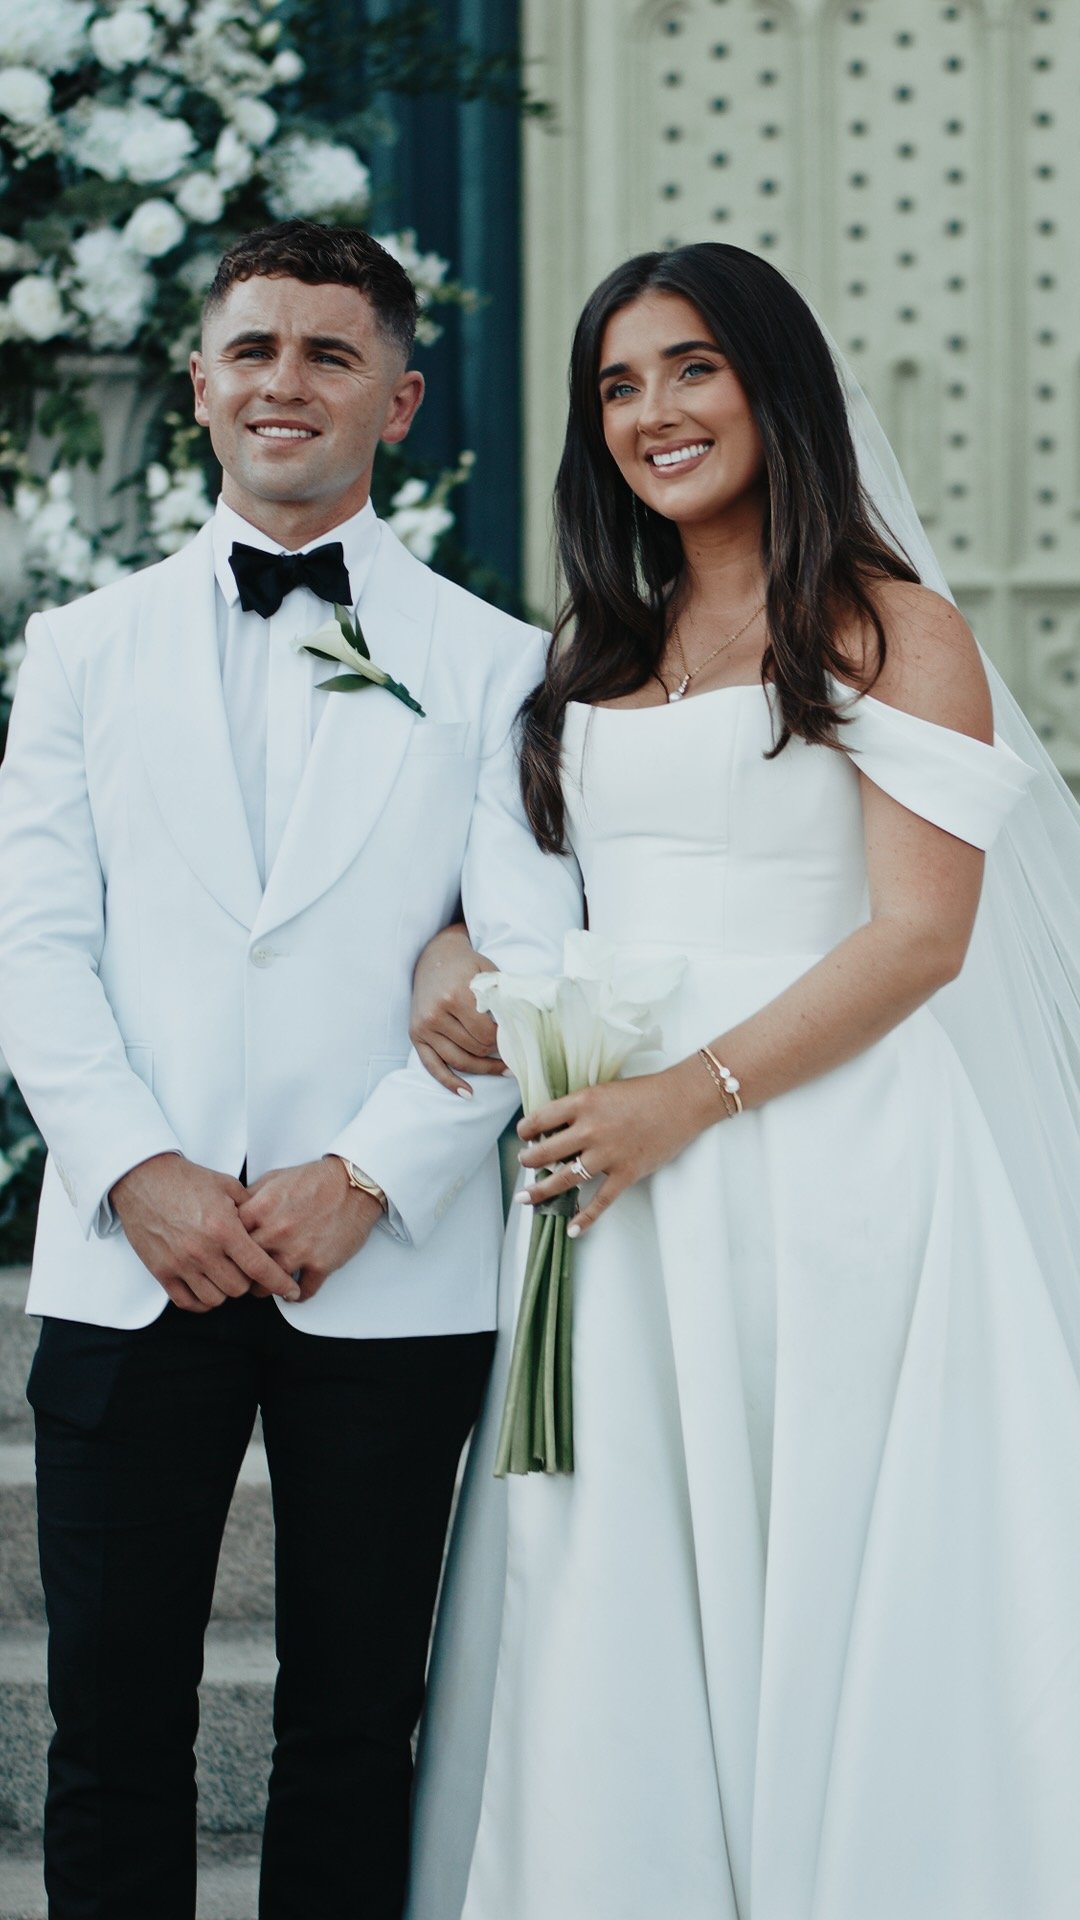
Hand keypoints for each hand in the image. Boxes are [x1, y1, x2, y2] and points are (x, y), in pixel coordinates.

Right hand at [110, 1153, 301, 1312]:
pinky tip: (206, 1288)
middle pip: (238, 1288)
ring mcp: (180, 1264)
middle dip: (248, 1282)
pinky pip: (186, 1302)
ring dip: (225, 1291)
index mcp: (224, 1229)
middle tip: (247, 1271)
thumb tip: (268, 1224)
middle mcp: (203, 1251)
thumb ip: (251, 1208)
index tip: (288, 1289)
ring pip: (215, 1299)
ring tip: (225, 1276)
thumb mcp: (227, 1186)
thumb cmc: (184, 1180)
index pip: (259, 1267)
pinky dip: (200, 1301)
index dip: (278, 1282)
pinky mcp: (161, 1271)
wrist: (143, 1179)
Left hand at [238, 1158, 382, 1303]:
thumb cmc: (316, 1180)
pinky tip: (293, 1291)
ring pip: (268, 1287)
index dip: (226, 1248)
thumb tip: (231, 1213)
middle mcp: (276, 1232)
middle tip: (243, 1274)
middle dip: (241, 1273)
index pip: (228, 1239)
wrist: (353, 1184)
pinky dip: (297, 1295)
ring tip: (267, 1284)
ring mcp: (299, 1251)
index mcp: (261, 1210)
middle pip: (243, 1267)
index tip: (229, 1254)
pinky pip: (303, 1293)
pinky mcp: (321, 1264)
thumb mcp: (274, 1179)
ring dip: (266, 1288)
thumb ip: (250, 1198)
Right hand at [410, 921, 504, 1094]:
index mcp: (454, 996)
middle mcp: (435, 1014)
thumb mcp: (489, 973)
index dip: (504, 1041)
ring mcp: (423, 1027)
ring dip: (483, 1070)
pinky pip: (432, 1066)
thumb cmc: (467, 965)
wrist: (434, 955)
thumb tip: (525, 1027)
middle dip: (496, 1052)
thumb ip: (504, 997)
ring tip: (505, 1071)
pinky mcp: (415, 1035)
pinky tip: (468, 1093)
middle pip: (474, 1049)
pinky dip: (450, 1082)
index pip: (486, 1034)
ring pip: (458, 1061)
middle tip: (513, 1052)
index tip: (516, 1039)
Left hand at [515, 1061, 713, 1236]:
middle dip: (529, 1160)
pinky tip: (572, 1229)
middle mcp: (590, 1130)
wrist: (681, 1101)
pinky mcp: (626, 1173)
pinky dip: (585, 1218)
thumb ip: (581, 1107)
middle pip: (546, 1151)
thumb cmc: (645, 1091)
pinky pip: (600, 1201)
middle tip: (523, 1163)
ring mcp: (607, 1154)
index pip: (540, 1118)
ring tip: (527, 1196)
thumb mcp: (604, 1089)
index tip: (524, 1135)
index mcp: (582, 1103)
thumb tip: (557, 1125)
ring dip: (542, 1190)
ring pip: (565, 1178)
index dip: (526, 1129)